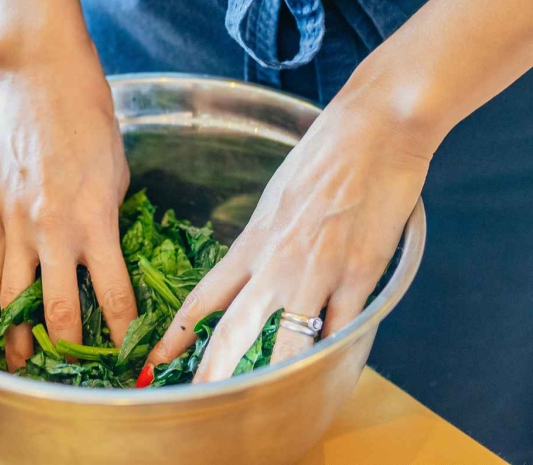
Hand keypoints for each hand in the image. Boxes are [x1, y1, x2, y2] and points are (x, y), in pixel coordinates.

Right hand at [0, 51, 138, 369]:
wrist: (41, 81)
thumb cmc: (91, 120)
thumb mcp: (116, 175)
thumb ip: (108, 220)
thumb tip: (106, 253)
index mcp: (94, 221)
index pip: (111, 297)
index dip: (121, 334)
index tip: (131, 356)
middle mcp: (51, 230)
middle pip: (56, 311)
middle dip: (68, 350)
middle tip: (76, 373)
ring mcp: (16, 224)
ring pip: (13, 297)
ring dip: (19, 335)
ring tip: (24, 362)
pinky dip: (2, 295)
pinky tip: (6, 312)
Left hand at [141, 91, 429, 381]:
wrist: (376, 127)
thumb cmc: (328, 150)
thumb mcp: (278, 194)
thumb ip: (265, 236)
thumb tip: (255, 263)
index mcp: (254, 239)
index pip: (205, 297)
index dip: (178, 334)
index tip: (156, 360)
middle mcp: (278, 260)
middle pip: (234, 329)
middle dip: (210, 372)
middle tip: (192, 400)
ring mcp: (319, 270)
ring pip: (287, 341)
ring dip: (271, 375)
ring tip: (260, 405)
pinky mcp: (361, 273)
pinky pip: (343, 326)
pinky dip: (335, 350)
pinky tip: (329, 368)